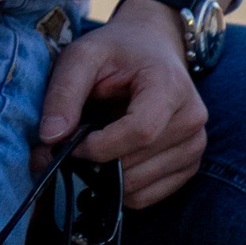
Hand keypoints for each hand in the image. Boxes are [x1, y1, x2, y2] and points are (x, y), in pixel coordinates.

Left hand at [37, 0, 206, 209]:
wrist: (152, 47)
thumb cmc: (116, 51)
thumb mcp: (82, 56)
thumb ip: (64, 92)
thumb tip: (50, 138)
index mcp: (170, 87)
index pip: (140, 132)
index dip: (100, 146)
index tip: (72, 142)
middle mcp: (191, 119)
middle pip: (136, 164)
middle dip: (94, 165)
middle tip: (69, 149)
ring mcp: (195, 146)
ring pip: (139, 188)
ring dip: (105, 178)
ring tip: (93, 149)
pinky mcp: (188, 166)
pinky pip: (147, 197)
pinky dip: (120, 188)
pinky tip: (111, 159)